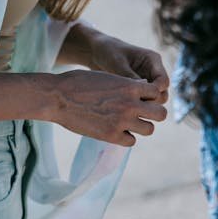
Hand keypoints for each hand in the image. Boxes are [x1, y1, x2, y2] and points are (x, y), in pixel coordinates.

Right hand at [38, 69, 167, 146]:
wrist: (57, 98)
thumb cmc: (77, 83)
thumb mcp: (106, 77)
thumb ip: (125, 85)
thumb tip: (139, 88)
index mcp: (130, 86)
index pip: (156, 93)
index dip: (149, 96)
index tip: (140, 98)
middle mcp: (131, 104)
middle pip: (161, 114)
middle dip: (153, 113)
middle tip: (141, 114)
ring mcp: (122, 121)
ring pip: (149, 129)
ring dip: (141, 127)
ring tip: (128, 124)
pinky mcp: (111, 136)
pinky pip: (131, 141)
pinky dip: (126, 137)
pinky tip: (115, 131)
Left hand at [86, 31, 170, 103]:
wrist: (97, 51)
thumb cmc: (108, 52)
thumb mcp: (117, 63)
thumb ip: (130, 77)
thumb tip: (141, 93)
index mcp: (152, 60)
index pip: (164, 81)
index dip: (155, 92)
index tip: (139, 97)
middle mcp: (153, 71)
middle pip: (162, 94)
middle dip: (151, 102)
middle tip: (132, 106)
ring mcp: (146, 81)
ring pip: (153, 100)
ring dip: (142, 105)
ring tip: (125, 108)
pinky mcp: (138, 89)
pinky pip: (142, 101)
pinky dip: (135, 106)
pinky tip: (122, 108)